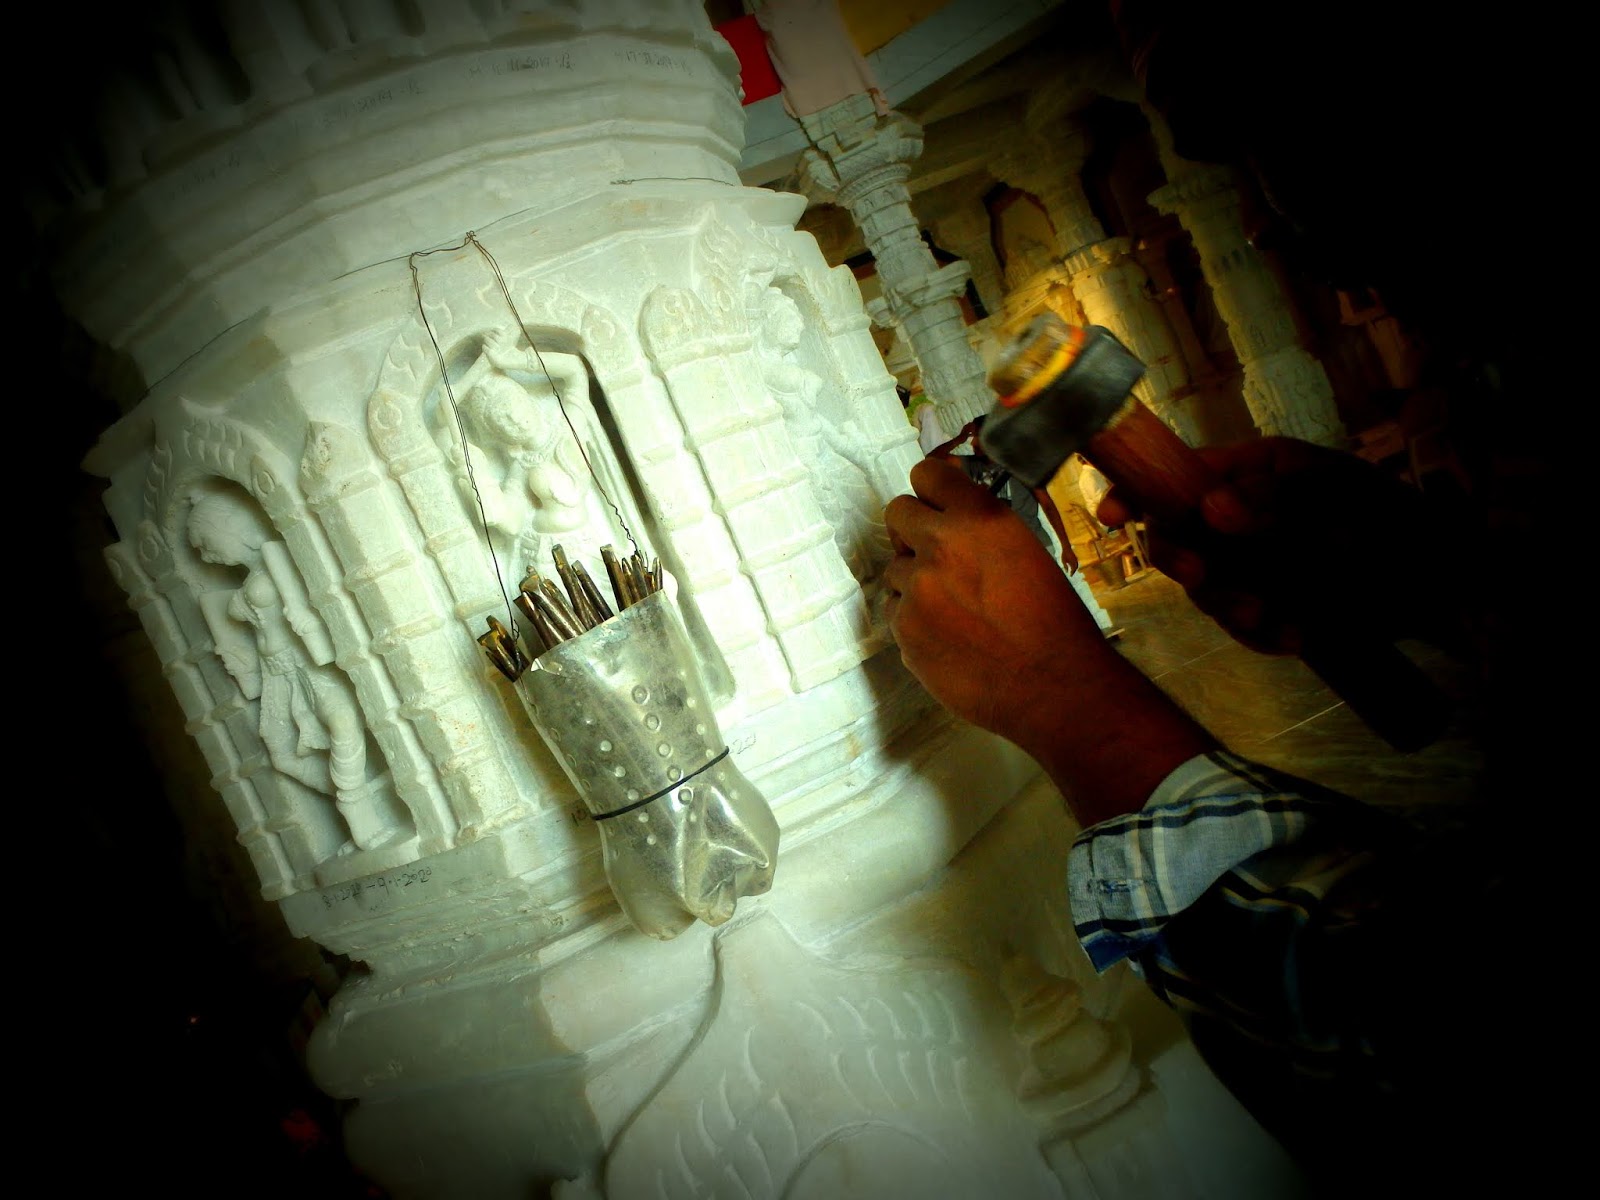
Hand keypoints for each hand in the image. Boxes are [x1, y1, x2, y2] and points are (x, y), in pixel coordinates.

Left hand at [883, 458, 1108, 741]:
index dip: (931, 492)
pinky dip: (913, 620)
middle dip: (912, 529)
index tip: (936, 506)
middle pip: (896, 513)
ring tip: (953, 608)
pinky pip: (894, 610)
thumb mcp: (1027, 551)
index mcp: (979, 518)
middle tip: (935, 554)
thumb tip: (951, 516)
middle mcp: (941, 545)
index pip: (927, 475)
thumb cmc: (1054, 620)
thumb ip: (983, 528)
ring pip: (893, 567)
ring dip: (913, 580)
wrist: (1052, 685)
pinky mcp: (903, 629)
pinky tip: (948, 636)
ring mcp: (916, 589)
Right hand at [1095, 437, 1471, 655]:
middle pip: (1177, 537)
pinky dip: (1265, 634)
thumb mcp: (1338, 503)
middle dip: (1184, 562)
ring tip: (1273, 618)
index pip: (1176, 474)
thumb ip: (1275, 504)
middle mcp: (1240, 517)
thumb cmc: (1393, 525)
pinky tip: (1300, 635)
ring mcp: (1251, 565)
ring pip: (1207, 589)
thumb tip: (1209, 507)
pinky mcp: (1268, 607)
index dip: (1134, 491)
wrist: (1445, 587)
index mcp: (1251, 472)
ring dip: (1231, 606)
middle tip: (1203, 577)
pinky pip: (1242, 625)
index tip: (1111, 515)